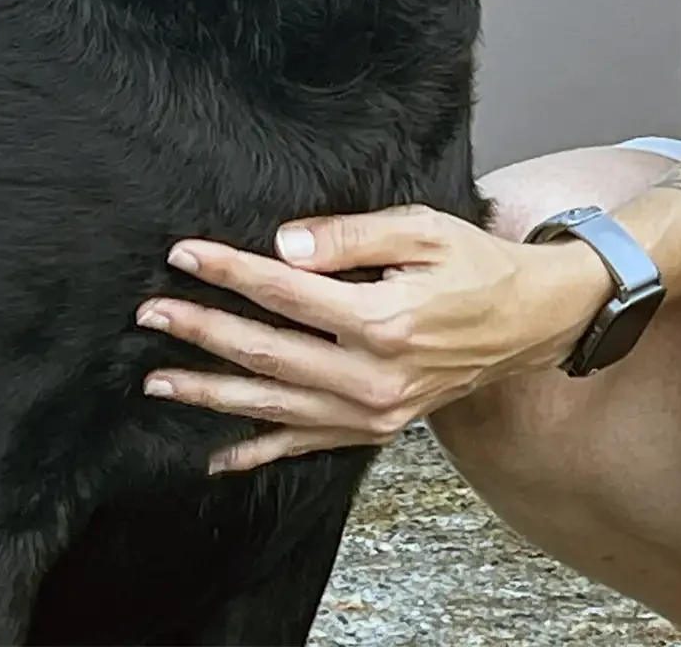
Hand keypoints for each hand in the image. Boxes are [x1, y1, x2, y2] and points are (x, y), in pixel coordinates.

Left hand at [134, 203, 612, 474]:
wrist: (530, 319)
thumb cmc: (477, 263)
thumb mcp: (422, 228)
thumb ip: (350, 236)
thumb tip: (282, 246)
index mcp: (381, 320)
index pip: (283, 292)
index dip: (228, 271)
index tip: (183, 255)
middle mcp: (372, 375)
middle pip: (266, 352)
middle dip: (202, 331)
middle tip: (149, 315)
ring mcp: (373, 411)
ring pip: (274, 404)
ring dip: (212, 393)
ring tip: (158, 381)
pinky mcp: (377, 428)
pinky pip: (307, 443)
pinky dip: (260, 449)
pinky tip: (219, 453)